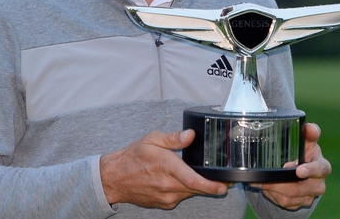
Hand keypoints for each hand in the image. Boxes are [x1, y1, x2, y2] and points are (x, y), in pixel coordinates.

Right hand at [100, 129, 228, 208]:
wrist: (115, 178)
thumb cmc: (133, 157)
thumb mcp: (151, 139)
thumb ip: (173, 138)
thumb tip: (191, 135)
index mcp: (167, 167)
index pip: (194, 181)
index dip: (212, 185)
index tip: (224, 185)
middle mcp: (168, 185)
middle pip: (197, 189)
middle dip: (212, 185)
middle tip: (223, 178)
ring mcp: (166, 197)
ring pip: (191, 193)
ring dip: (198, 186)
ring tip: (201, 176)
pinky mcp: (165, 204)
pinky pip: (182, 197)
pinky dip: (186, 189)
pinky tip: (182, 180)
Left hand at [252, 123, 330, 209]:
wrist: (302, 171)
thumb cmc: (306, 153)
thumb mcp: (308, 142)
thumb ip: (310, 132)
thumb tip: (309, 127)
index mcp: (323, 167)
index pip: (319, 169)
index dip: (309, 171)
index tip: (298, 171)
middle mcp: (318, 185)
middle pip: (297, 189)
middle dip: (279, 184)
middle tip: (266, 179)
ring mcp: (309, 197)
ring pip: (288, 198)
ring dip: (273, 190)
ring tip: (263, 182)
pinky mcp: (299, 204)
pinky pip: (284, 204)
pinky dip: (272, 196)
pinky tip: (266, 187)